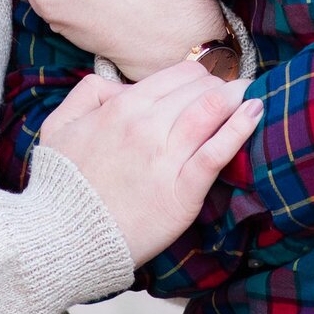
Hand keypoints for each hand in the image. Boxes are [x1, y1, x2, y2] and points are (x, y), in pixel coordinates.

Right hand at [38, 61, 262, 263]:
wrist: (64, 238)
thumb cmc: (63, 184)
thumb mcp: (60, 125)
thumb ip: (89, 93)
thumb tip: (123, 87)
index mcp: (121, 108)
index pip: (177, 75)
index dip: (197, 75)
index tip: (206, 83)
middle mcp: (146, 126)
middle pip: (199, 90)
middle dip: (218, 86)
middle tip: (230, 91)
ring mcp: (165, 159)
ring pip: (210, 112)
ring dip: (235, 98)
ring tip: (248, 95)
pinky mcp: (182, 193)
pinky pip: (216, 153)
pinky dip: (239, 129)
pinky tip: (254, 113)